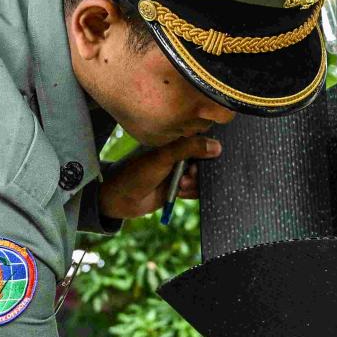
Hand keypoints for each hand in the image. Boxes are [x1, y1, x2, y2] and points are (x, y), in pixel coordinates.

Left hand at [95, 136, 220, 220]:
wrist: (120, 199)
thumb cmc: (136, 172)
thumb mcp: (163, 157)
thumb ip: (189, 148)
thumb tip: (217, 146)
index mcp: (173, 139)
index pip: (200, 138)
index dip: (207, 146)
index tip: (210, 156)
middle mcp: (178, 153)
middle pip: (204, 158)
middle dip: (201, 169)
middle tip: (189, 175)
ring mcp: (178, 170)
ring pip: (201, 175)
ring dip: (195, 183)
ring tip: (180, 186)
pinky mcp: (178, 187)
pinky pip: (195, 188)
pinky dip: (192, 192)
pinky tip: (180, 194)